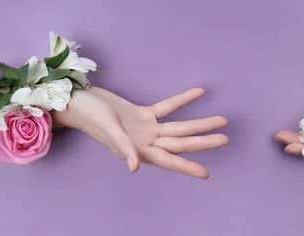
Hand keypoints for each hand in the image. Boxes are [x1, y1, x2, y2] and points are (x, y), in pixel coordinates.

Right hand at [52, 87, 227, 178]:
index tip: (205, 174)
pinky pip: (168, 107)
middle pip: (180, 143)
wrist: (77, 99)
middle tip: (226, 139)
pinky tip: (199, 93)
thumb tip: (134, 167)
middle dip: (203, 141)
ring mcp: (146, 129)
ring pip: (179, 127)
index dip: (186, 167)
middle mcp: (145, 142)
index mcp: (137, 150)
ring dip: (200, 123)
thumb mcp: (107, 129)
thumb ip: (123, 147)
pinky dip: (183, 101)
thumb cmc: (88, 116)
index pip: (167, 160)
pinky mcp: (143, 114)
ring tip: (222, 119)